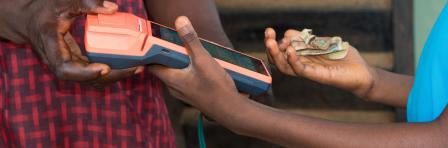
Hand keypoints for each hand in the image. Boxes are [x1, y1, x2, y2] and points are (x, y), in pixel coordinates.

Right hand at [0, 0, 142, 86]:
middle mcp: (59, 61)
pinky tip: (127, 65)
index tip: (104, 69)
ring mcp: (69, 65)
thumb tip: (112, 9)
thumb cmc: (45, 11)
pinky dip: (110, 72)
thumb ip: (85, 3)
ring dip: (114, 77)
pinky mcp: (77, 63)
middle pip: (84, 79)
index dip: (84, 73)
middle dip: (110, 77)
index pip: (64, 69)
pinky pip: (93, 73)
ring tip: (136, 68)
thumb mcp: (62, 2)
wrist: (29, 21)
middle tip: (133, 69)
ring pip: (91, 79)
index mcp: (51, 47)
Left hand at [148, 16, 239, 107]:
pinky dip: (189, 72)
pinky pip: (185, 80)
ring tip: (192, 53)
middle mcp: (173, 88)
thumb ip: (191, 40)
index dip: (152, 52)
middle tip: (176, 42)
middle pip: (164, 68)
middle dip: (169, 55)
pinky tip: (202, 67)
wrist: (230, 110)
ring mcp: (183, 93)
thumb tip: (180, 21)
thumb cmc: (216, 87)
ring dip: (181, 63)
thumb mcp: (203, 59)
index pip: (152, 64)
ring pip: (176, 74)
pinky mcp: (193, 96)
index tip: (157, 41)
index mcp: (171, 79)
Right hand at [265, 28, 376, 97]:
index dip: (276, 42)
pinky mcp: (318, 76)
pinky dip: (294, 61)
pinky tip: (290, 50)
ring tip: (271, 42)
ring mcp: (309, 72)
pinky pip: (301, 70)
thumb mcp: (323, 43)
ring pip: (285, 67)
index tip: (273, 32)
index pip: (281, 53)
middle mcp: (302, 66)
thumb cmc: (344, 57)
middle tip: (267, 35)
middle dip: (270, 47)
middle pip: (278, 60)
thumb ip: (307, 39)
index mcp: (302, 58)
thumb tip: (287, 33)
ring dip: (277, 55)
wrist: (362, 72)